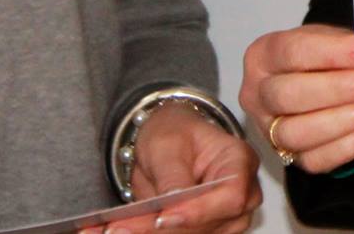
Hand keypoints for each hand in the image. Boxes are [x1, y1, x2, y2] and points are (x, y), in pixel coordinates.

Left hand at [101, 105, 259, 233]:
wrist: (167, 140)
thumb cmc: (176, 131)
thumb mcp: (167, 143)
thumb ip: (172, 176)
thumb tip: (173, 207)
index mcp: (239, 161)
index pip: (231, 196)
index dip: (199, 211)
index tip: (163, 218)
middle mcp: (241, 195)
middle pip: (208, 224)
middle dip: (162, 229)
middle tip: (119, 228)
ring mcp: (225, 219)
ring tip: (112, 228)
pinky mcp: (203, 231)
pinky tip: (120, 229)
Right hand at [238, 24, 353, 173]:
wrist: (313, 82)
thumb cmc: (315, 60)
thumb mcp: (325, 37)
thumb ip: (342, 43)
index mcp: (262, 55)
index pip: (293, 52)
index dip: (334, 53)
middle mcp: (257, 94)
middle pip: (288, 95)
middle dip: (337, 89)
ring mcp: (267, 129)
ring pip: (295, 133)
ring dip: (341, 121)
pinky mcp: (286, 156)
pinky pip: (312, 160)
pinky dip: (345, 147)